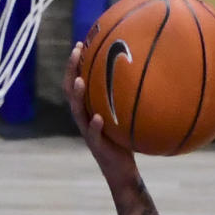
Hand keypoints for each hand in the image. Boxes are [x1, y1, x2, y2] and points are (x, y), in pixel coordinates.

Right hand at [63, 44, 137, 181]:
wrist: (122, 171)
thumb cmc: (124, 140)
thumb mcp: (123, 116)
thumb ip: (126, 99)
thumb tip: (144, 74)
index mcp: (88, 109)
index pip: (76, 82)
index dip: (74, 64)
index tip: (80, 44)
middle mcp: (84, 118)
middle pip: (70, 91)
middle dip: (71, 70)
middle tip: (76, 52)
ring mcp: (88, 132)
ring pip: (77, 112)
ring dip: (78, 96)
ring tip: (80, 82)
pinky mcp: (97, 147)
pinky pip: (93, 135)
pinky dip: (94, 126)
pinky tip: (98, 118)